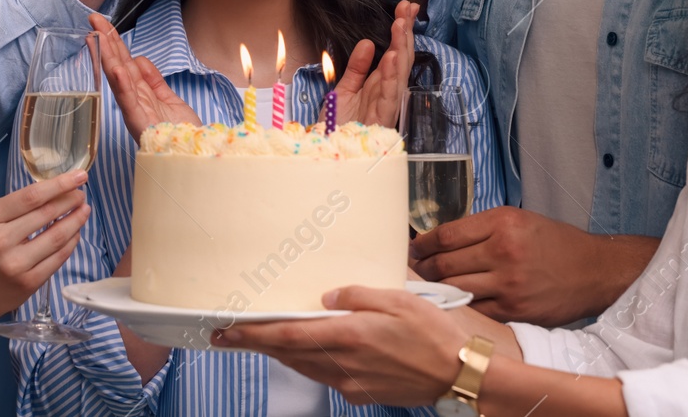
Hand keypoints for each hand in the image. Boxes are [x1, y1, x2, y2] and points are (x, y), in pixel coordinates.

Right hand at [0, 170, 91, 325]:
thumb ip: (16, 208)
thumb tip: (55, 191)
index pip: (32, 196)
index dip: (60, 184)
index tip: (79, 176)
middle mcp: (0, 240)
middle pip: (47, 213)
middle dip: (70, 200)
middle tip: (82, 194)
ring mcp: (15, 264)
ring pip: (57, 236)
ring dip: (76, 221)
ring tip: (84, 210)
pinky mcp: (28, 283)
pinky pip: (58, 258)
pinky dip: (71, 243)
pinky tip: (75, 233)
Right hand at [92, 12, 200, 141]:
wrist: (194, 155)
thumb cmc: (181, 133)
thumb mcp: (169, 99)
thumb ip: (153, 80)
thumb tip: (138, 59)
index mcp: (141, 94)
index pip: (124, 63)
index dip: (114, 43)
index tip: (103, 24)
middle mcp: (134, 101)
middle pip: (117, 65)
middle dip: (106, 42)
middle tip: (94, 19)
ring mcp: (135, 111)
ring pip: (118, 79)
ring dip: (108, 56)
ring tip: (99, 36)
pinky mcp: (139, 122)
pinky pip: (129, 101)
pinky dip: (122, 84)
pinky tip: (116, 68)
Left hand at [212, 286, 468, 406]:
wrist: (460, 374)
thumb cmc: (434, 333)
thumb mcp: (398, 298)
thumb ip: (358, 294)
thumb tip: (327, 297)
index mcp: (349, 335)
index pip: (288, 335)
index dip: (254, 334)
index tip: (228, 330)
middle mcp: (344, 363)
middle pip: (288, 354)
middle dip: (257, 344)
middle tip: (228, 336)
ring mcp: (351, 383)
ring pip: (304, 367)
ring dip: (280, 354)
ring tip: (260, 341)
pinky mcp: (362, 393)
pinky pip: (325, 377)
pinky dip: (308, 364)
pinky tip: (306, 353)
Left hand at [331, 0, 418, 128]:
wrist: (324, 153)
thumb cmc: (336, 127)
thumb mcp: (344, 90)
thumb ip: (357, 68)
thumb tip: (368, 43)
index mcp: (378, 85)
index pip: (395, 52)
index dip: (401, 31)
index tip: (404, 8)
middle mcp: (385, 93)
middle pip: (401, 58)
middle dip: (405, 33)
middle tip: (407, 9)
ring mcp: (386, 106)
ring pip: (400, 74)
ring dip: (402, 48)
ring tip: (401, 27)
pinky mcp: (381, 120)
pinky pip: (390, 95)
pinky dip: (393, 76)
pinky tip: (394, 58)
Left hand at [411, 207, 653, 325]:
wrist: (595, 270)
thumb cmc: (554, 243)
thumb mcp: (518, 220)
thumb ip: (481, 229)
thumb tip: (439, 240)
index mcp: (503, 223)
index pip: (447, 235)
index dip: (422, 244)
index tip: (412, 248)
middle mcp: (504, 252)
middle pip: (445, 264)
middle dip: (422, 269)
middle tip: (412, 270)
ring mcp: (509, 284)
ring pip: (455, 288)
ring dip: (435, 289)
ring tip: (425, 288)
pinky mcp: (515, 310)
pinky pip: (475, 310)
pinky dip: (459, 307)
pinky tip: (451, 304)